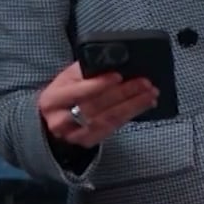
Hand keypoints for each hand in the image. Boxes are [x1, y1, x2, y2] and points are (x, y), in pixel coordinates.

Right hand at [37, 62, 158, 148]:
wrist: (56, 115)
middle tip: (144, 84)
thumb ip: (86, 70)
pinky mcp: (88, 142)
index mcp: (53, 99)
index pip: (79, 92)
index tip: (119, 76)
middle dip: (124, 94)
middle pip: (97, 107)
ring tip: (150, 94)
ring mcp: (74, 134)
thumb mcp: (69, 76)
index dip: (100, 84)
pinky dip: (131, 115)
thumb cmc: (66, 91)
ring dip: (133, 106)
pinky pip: (113, 128)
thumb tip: (114, 62)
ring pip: (108, 119)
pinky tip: (144, 105)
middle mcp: (60, 120)